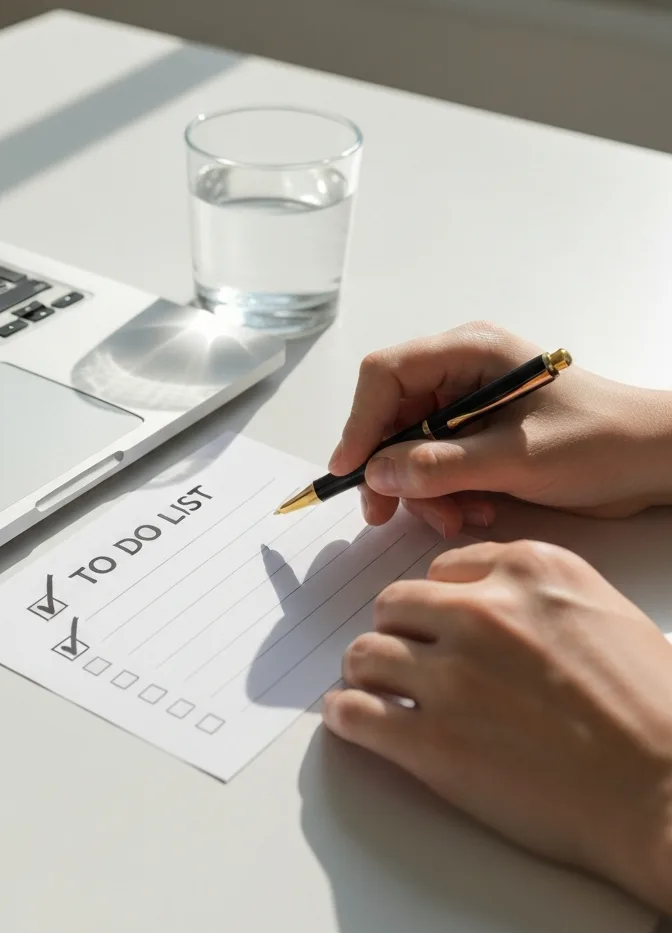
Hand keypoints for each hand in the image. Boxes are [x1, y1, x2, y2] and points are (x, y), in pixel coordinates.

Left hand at [324, 539, 671, 911]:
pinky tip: (353, 720)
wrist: (670, 794)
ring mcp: (452, 676)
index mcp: (528, 572)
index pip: (440, 571)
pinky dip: (346, 716)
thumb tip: (475, 598)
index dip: (435, 606)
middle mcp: (482, 613)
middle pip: (393, 607)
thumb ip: (532, 594)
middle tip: (404, 663)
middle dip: (397, 635)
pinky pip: (354, 712)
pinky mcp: (432, 741)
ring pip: (364, 653)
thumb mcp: (601, 613)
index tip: (435, 628)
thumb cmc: (651, 712)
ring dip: (366, 673)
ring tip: (377, 692)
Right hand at [330, 321, 671, 536]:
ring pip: (408, 448)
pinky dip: (444, 494)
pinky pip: (434, 465)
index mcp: (469, 352)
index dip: (359, 422)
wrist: (652, 461)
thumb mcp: (516, 458)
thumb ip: (440, 466)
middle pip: (390, 416)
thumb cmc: (598, 442)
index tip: (351, 471)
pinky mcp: (476, 437)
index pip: (386, 375)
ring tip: (456, 519)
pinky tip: (474, 511)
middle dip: (389, 468)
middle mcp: (460, 373)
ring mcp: (467, 407)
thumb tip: (376, 474)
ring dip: (422, 490)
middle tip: (384, 513)